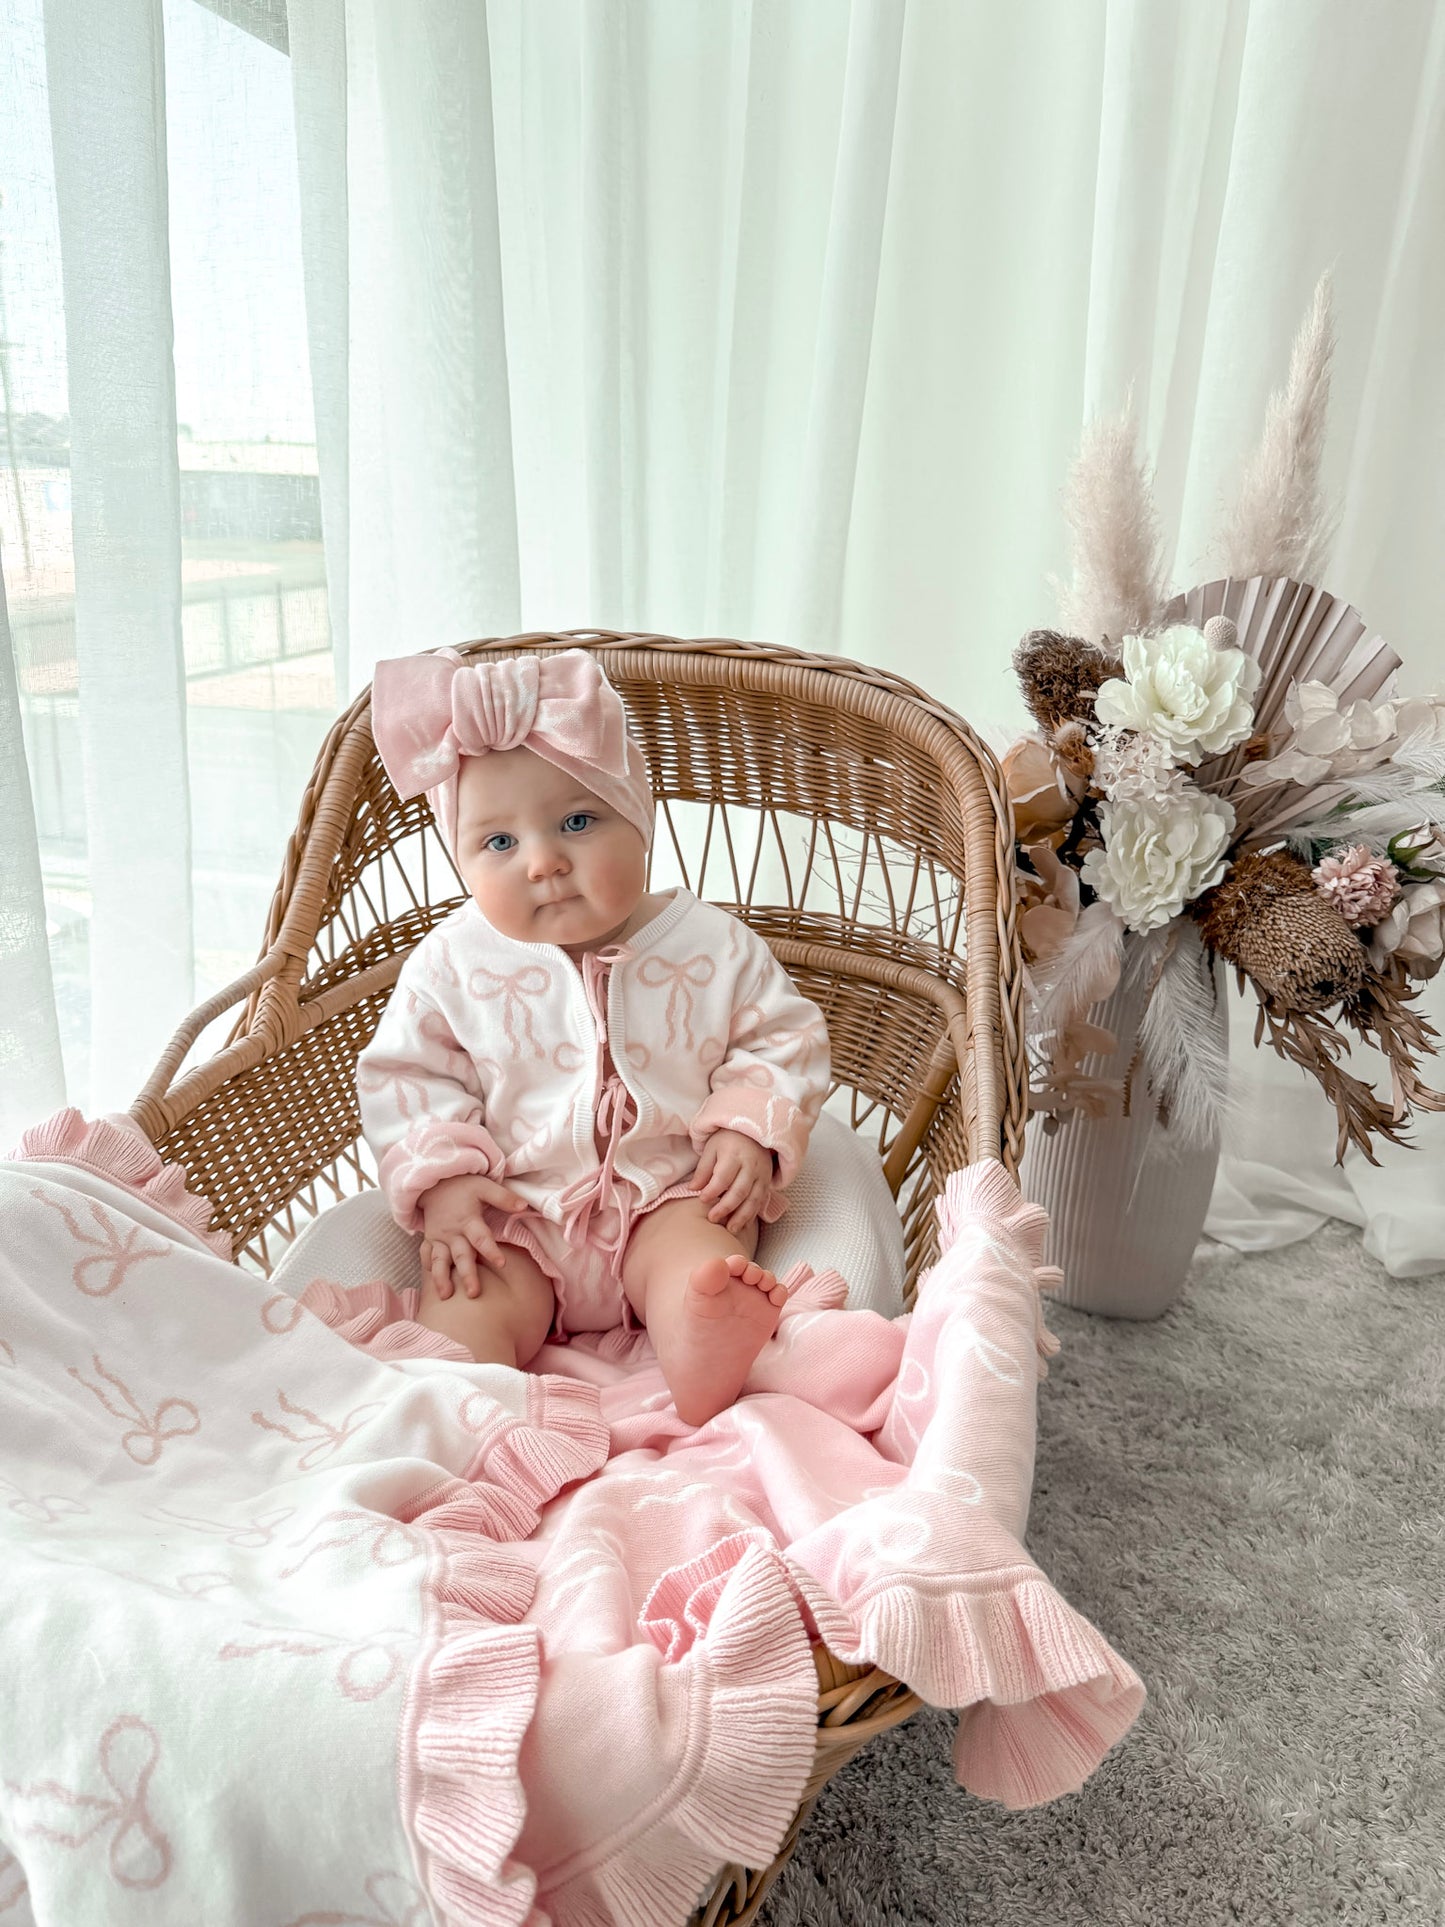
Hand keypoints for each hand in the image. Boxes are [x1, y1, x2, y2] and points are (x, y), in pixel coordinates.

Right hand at [419, 1171, 528, 1299]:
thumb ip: (504, 1198)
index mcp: (468, 1220)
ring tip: (446, 1296)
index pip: (481, 1238)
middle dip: (467, 1274)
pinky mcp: (430, 1240)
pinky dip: (428, 1270)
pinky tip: (431, 1286)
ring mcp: (439, 1238)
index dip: (491, 1251)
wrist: (436, 1182)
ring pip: (439, 1260)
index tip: (502, 1264)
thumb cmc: (465, 1186)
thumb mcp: (485, 1187)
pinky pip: (426, 1256)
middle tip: (474, 1293)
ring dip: (441, 1278)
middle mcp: (452, 1232)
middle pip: (461, 1255)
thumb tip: (524, 1205)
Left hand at [694, 1129, 774, 1237]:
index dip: (712, 1191)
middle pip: (739, 1191)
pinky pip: (762, 1200)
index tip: (702, 1200)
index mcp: (734, 1154)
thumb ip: (703, 1169)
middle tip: (713, 1219)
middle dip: (726, 1208)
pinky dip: (753, 1214)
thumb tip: (693, 1189)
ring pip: (754, 1199)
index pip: (723, 1177)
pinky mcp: (768, 1181)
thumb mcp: (711, 1148)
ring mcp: (762, 1174)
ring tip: (730, 1229)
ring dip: (742, 1216)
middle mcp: (751, 1165)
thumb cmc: (727, 1139)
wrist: (753, 1131)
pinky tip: (744, 1224)